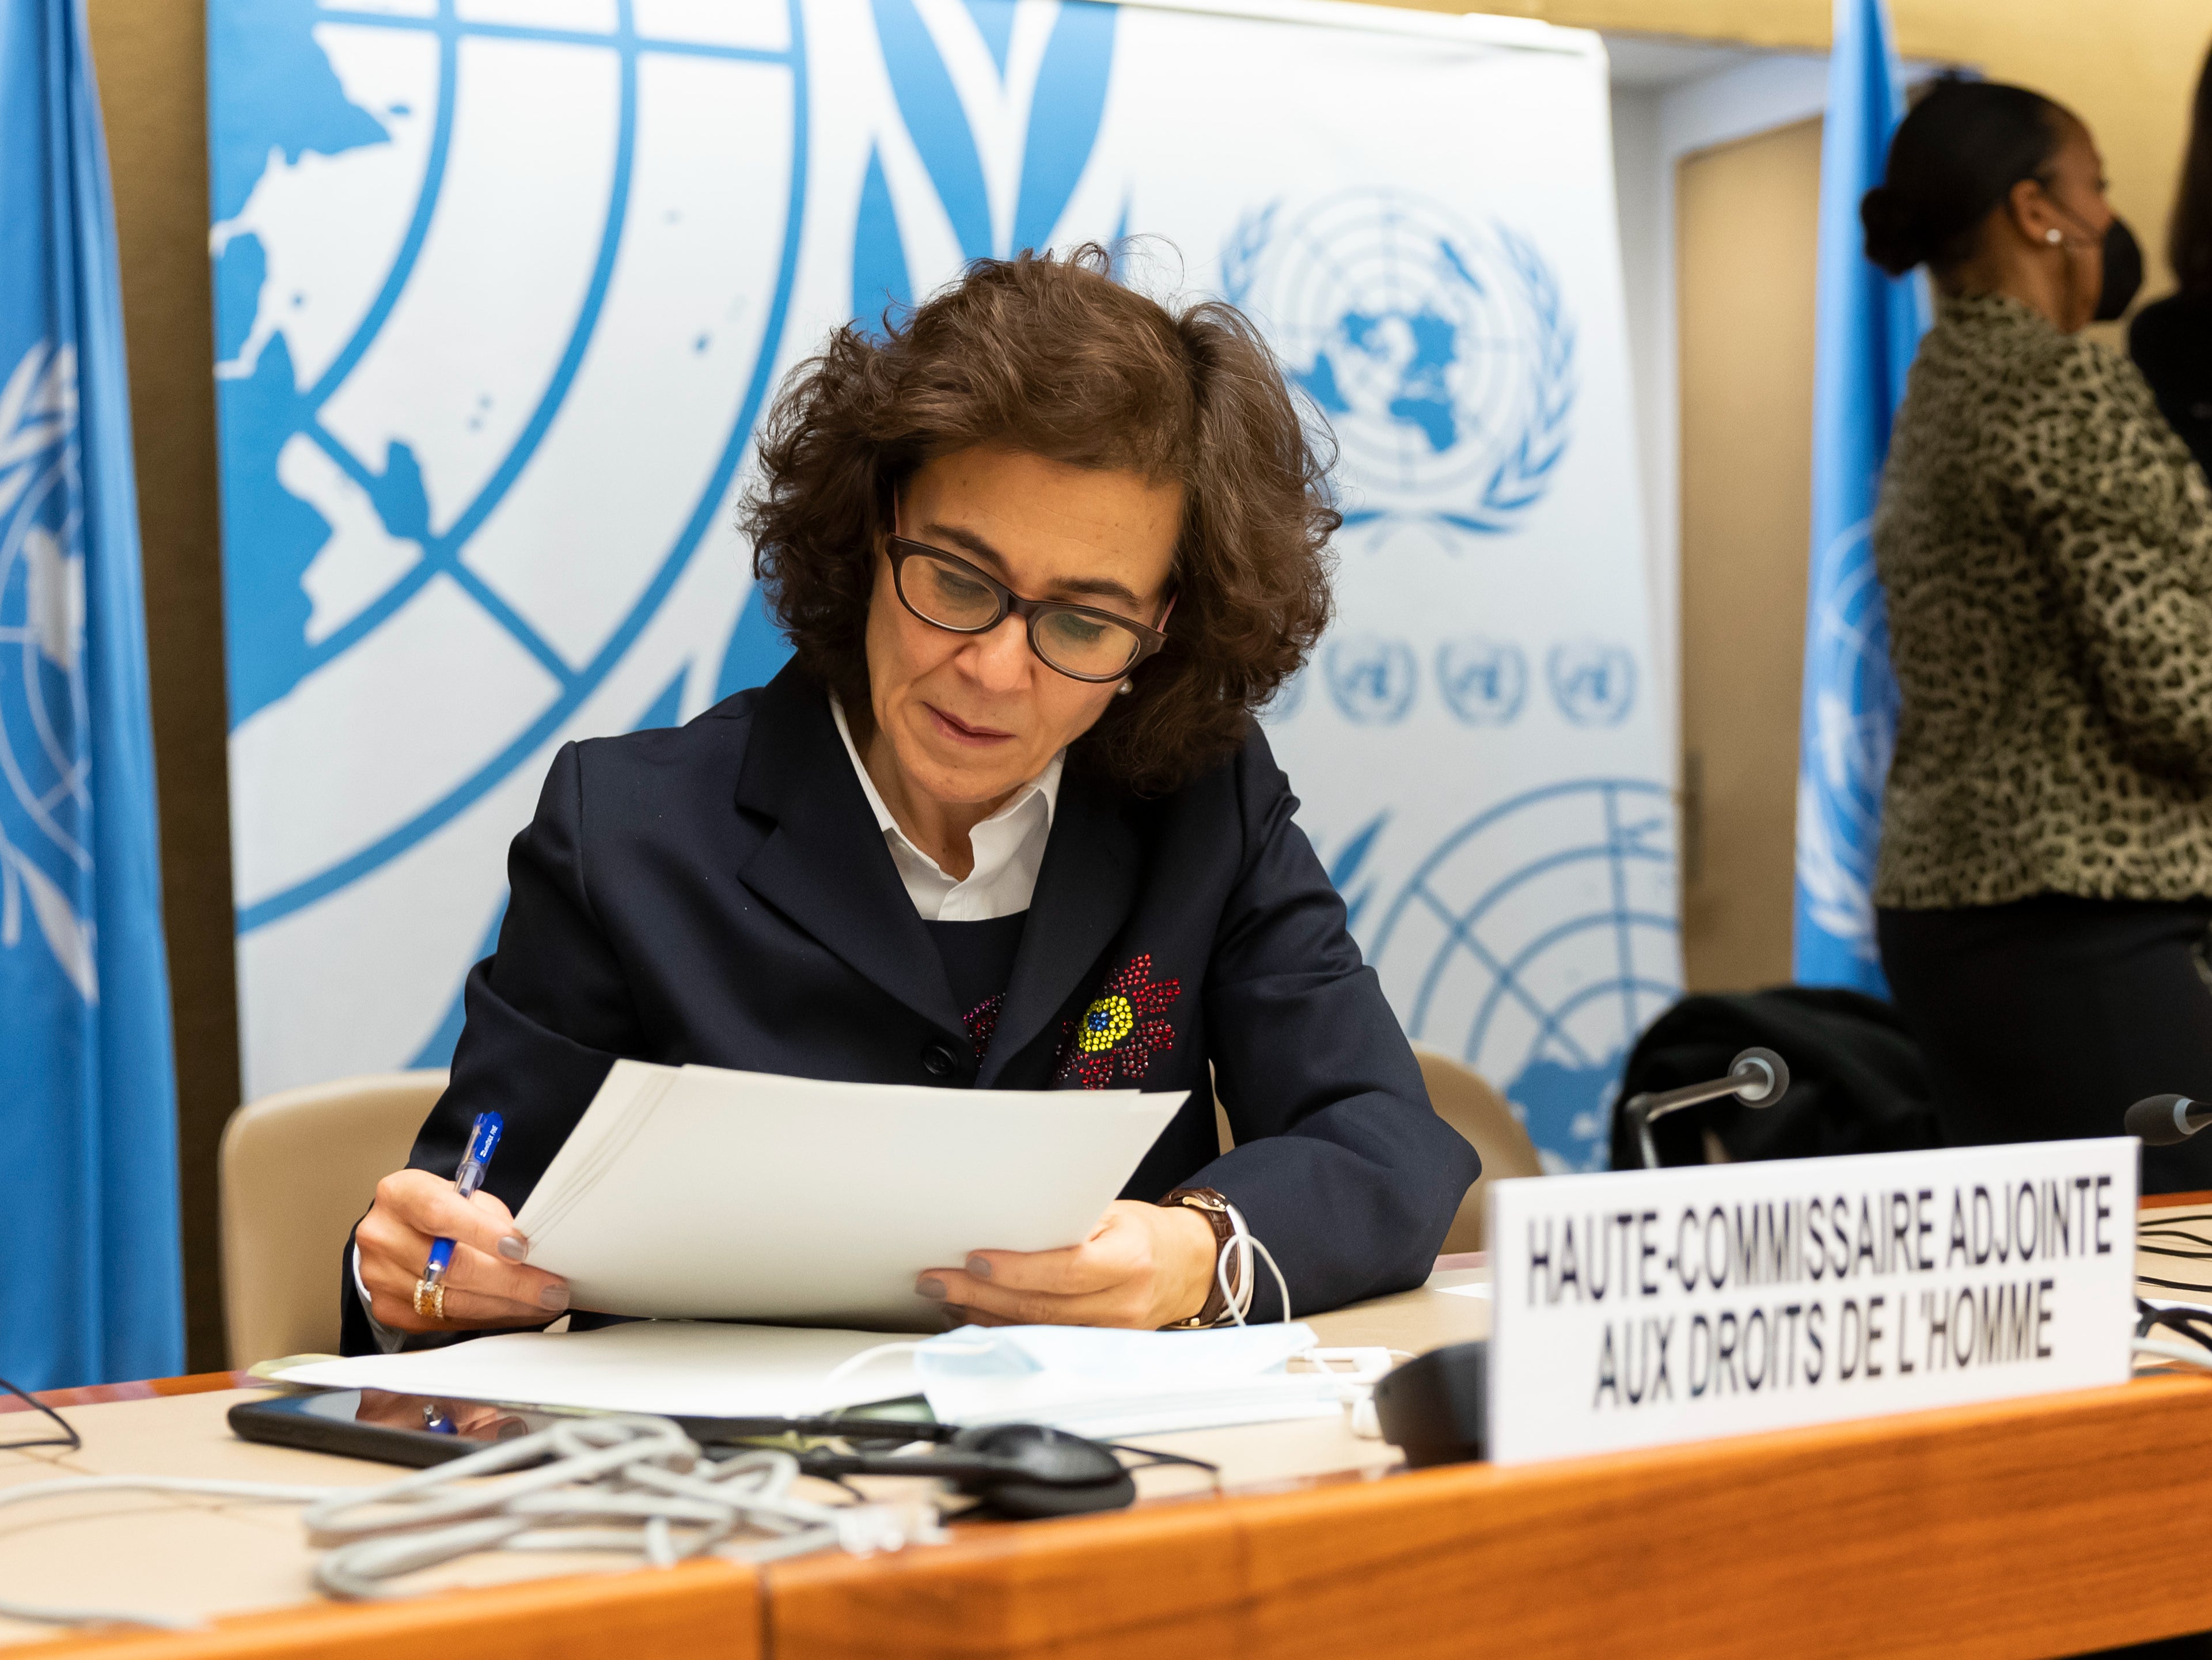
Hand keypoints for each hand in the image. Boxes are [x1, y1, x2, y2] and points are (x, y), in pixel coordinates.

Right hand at [355, 1168, 569, 1332]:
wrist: (395, 1232)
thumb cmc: (437, 1210)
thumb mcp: (462, 1195)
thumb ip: (490, 1217)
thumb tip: (531, 1251)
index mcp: (401, 1195)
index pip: (442, 1214)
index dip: (484, 1233)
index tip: (521, 1249)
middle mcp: (384, 1236)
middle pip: (451, 1267)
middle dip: (510, 1282)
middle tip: (550, 1289)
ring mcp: (381, 1277)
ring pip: (453, 1301)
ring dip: (506, 1306)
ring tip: (543, 1304)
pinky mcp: (390, 1309)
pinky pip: (447, 1320)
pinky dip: (487, 1317)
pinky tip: (514, 1311)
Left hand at [915, 1200, 1218, 1328]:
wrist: (1186, 1267)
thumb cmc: (1142, 1233)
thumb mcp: (1113, 1212)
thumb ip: (1068, 1221)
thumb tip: (1004, 1220)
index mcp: (1129, 1259)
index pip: (1066, 1270)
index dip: (1017, 1269)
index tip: (975, 1259)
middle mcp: (1123, 1303)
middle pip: (1041, 1306)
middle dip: (980, 1293)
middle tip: (936, 1280)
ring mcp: (1112, 1334)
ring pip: (1036, 1331)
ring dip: (983, 1315)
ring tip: (945, 1296)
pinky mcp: (1098, 1349)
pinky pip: (1043, 1341)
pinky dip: (1005, 1328)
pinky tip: (976, 1315)